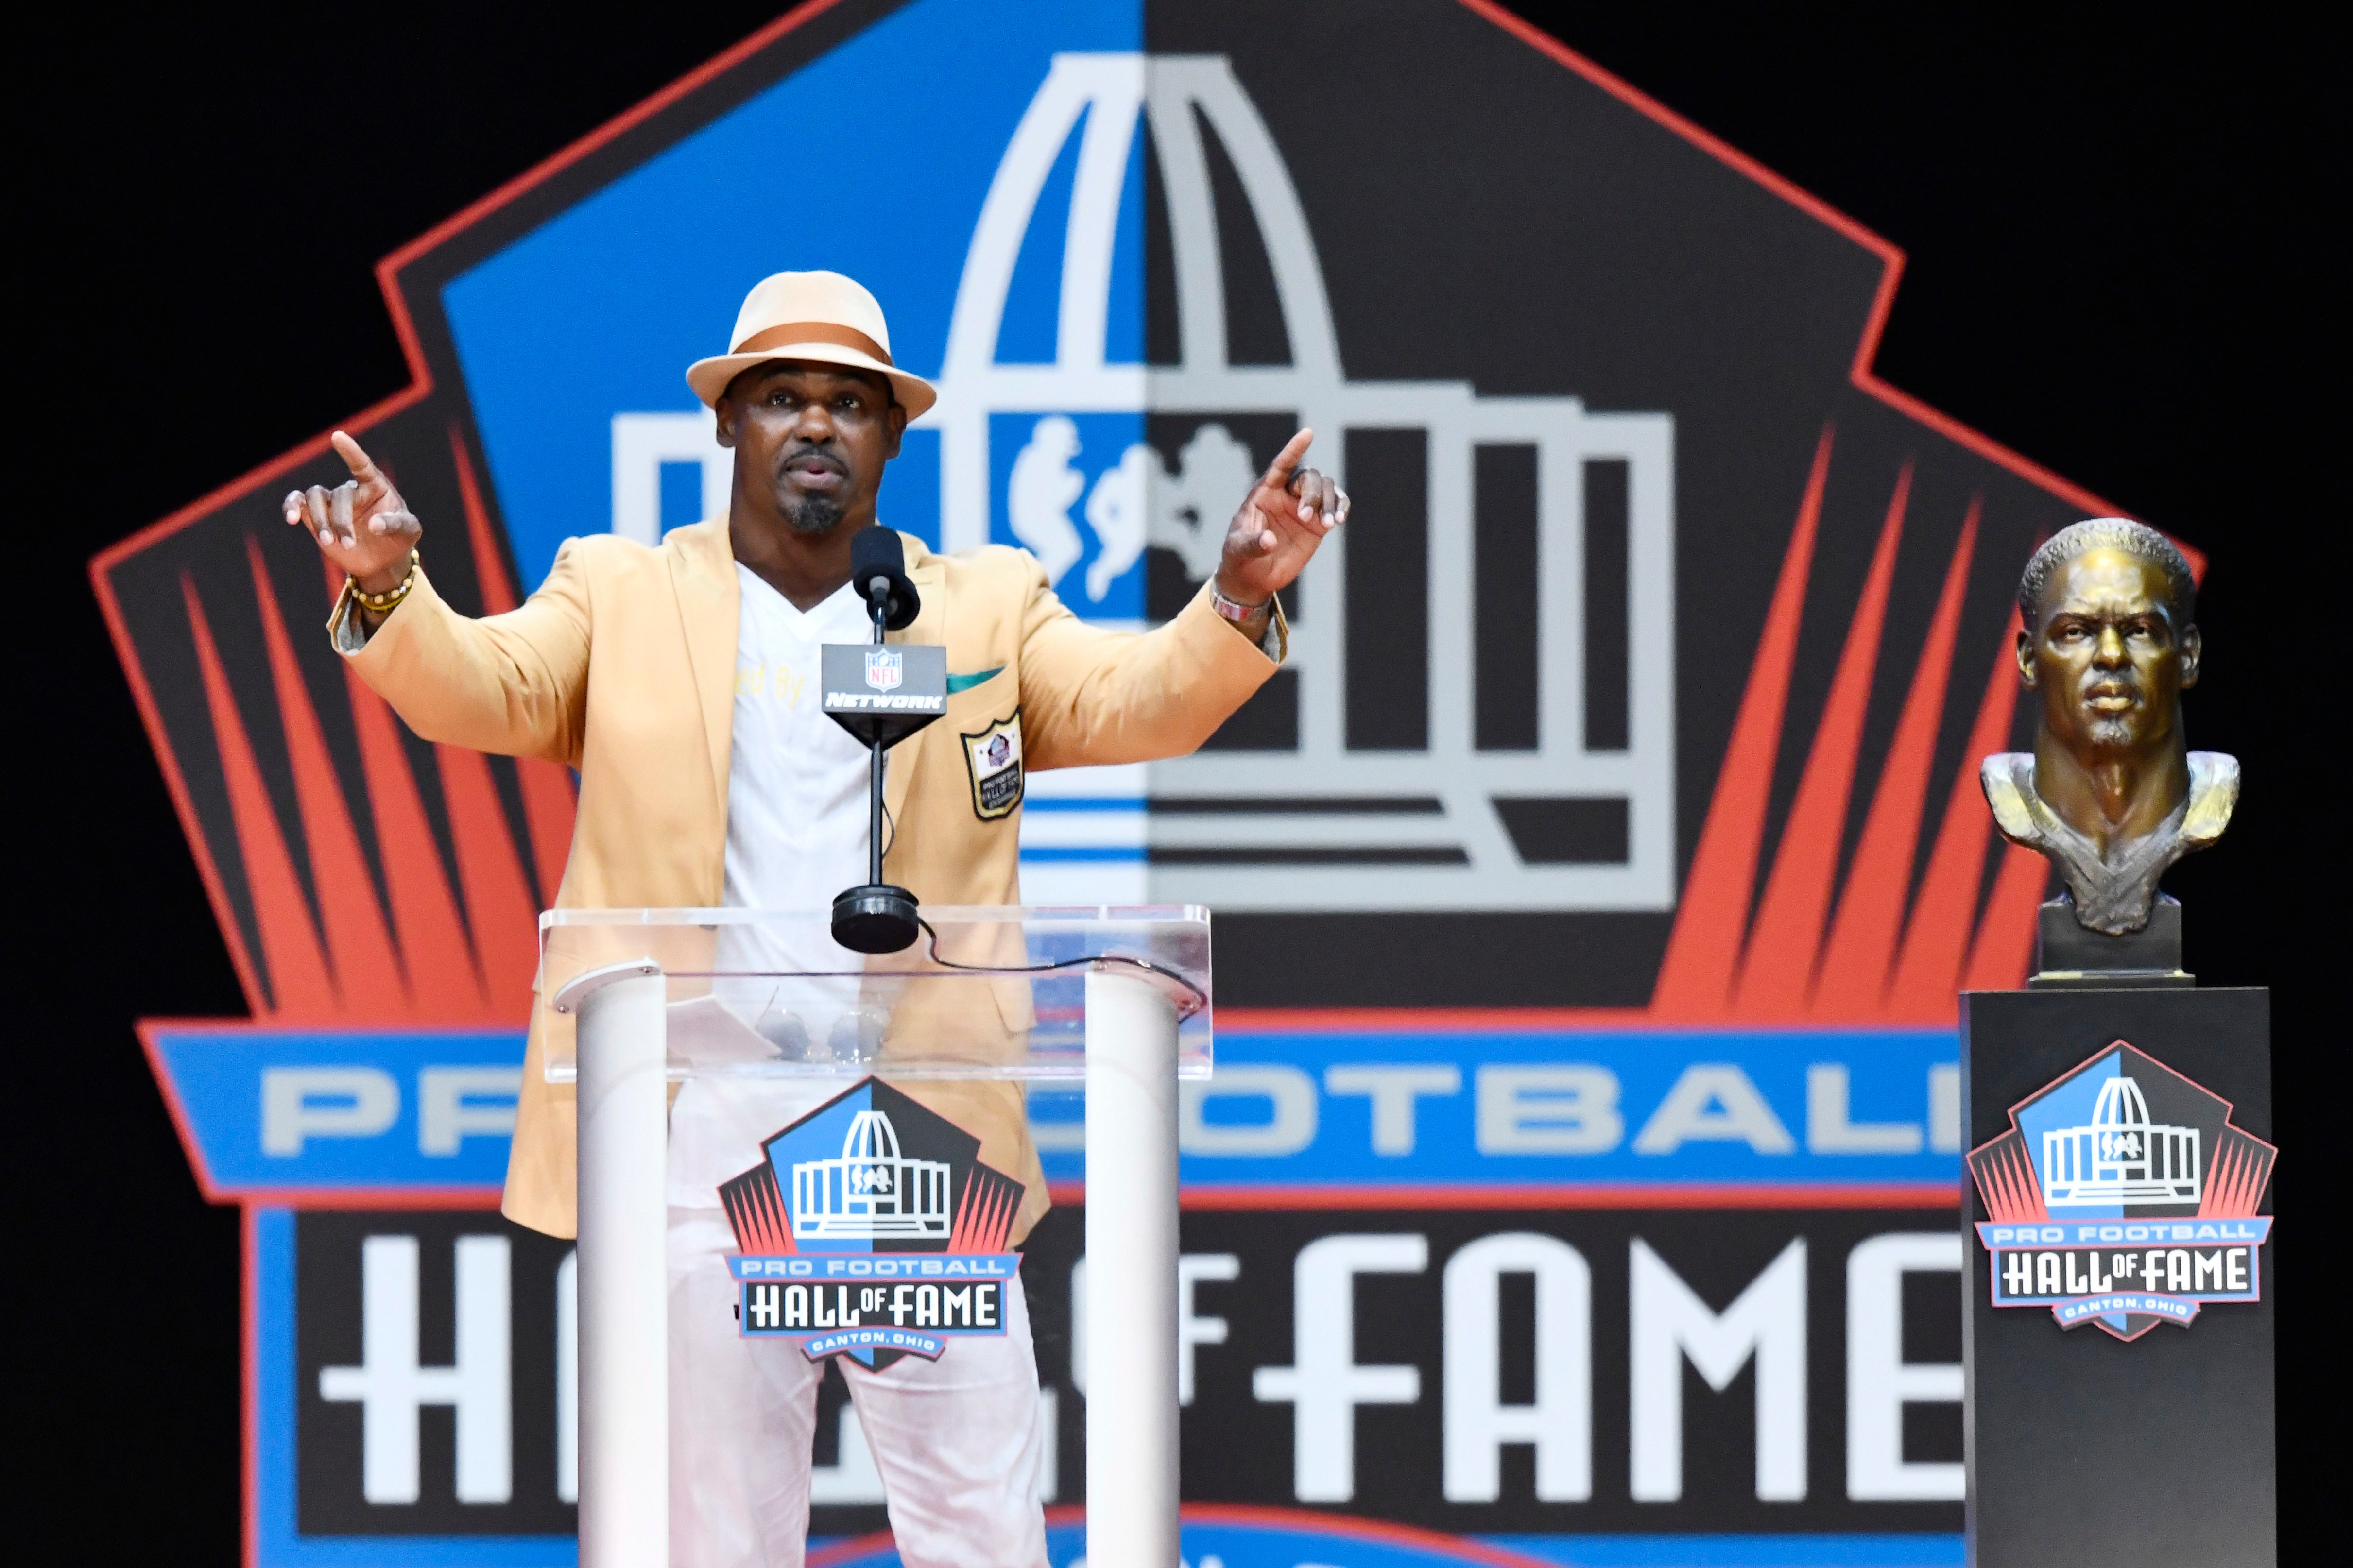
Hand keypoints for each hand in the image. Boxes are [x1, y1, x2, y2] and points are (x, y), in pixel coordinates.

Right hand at [282, 431, 420, 594]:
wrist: (382, 560)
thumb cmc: (398, 538)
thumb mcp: (409, 531)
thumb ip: (396, 524)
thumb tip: (374, 524)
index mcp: (375, 486)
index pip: (361, 465)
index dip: (350, 451)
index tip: (338, 436)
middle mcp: (351, 491)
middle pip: (338, 495)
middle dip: (341, 520)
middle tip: (349, 544)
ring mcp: (332, 503)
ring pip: (314, 497)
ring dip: (320, 520)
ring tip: (328, 541)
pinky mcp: (316, 516)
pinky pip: (297, 502)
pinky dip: (291, 507)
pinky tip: (292, 519)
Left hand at [1213, 429, 1347, 614]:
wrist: (1253, 577)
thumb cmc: (1239, 557)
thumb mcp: (1238, 549)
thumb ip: (1252, 544)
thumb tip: (1268, 540)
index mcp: (1264, 493)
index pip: (1280, 466)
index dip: (1293, 450)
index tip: (1308, 434)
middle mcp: (1286, 495)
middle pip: (1309, 477)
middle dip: (1313, 493)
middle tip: (1307, 518)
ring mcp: (1303, 507)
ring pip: (1326, 488)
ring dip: (1330, 502)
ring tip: (1330, 524)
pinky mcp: (1317, 524)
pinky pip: (1336, 505)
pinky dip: (1342, 507)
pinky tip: (1339, 520)